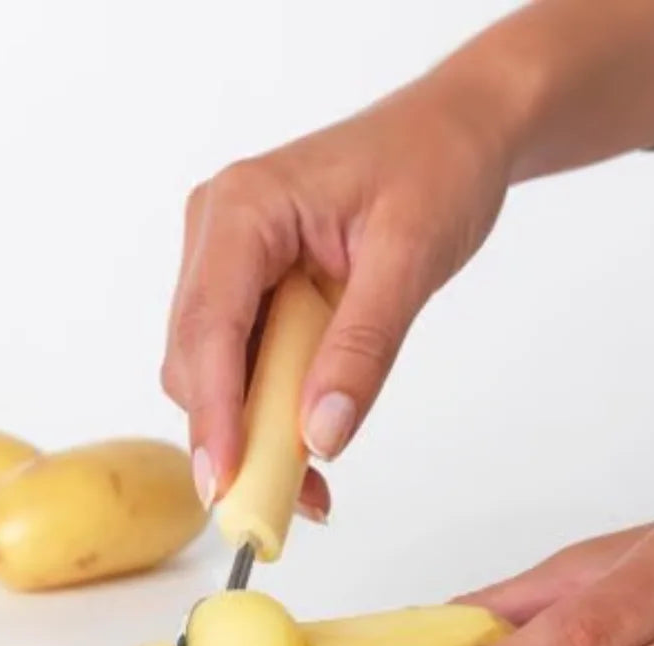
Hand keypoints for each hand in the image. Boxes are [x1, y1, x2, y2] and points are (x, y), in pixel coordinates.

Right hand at [162, 65, 520, 516]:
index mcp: (241, 210)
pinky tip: (307, 453)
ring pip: (216, 371)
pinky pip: (247, 364)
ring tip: (307, 488)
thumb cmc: (436, 168)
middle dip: (231, 435)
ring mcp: (229, 263)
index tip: (225, 484)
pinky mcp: (252, 289)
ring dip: (253, 433)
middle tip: (271, 506)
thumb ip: (363, 347)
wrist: (455, 133)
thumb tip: (321, 436)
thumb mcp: (409, 258)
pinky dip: (271, 414)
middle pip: (198, 359)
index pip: (208, 326)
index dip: (212, 413)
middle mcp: (217, 235)